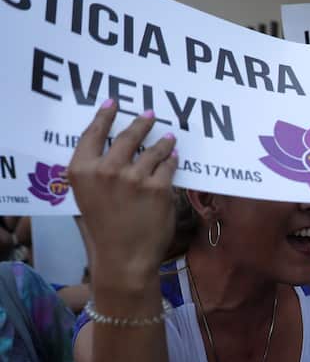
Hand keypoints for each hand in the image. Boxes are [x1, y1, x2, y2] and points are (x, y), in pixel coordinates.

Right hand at [66, 102, 177, 288]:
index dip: (104, 116)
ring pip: (153, 150)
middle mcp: (106, 170)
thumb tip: (111, 151)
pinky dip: (172, 161)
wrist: (125, 258)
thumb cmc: (104, 230)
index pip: (92, 134)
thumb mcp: (86, 198)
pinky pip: (169, 166)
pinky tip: (175, 157)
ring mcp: (134, 178)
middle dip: (141, 124)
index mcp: (81, 171)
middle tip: (149, 115)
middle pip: (127, 137)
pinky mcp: (159, 188)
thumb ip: (95, 173)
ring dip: (163, 142)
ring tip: (169, 137)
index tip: (113, 103)